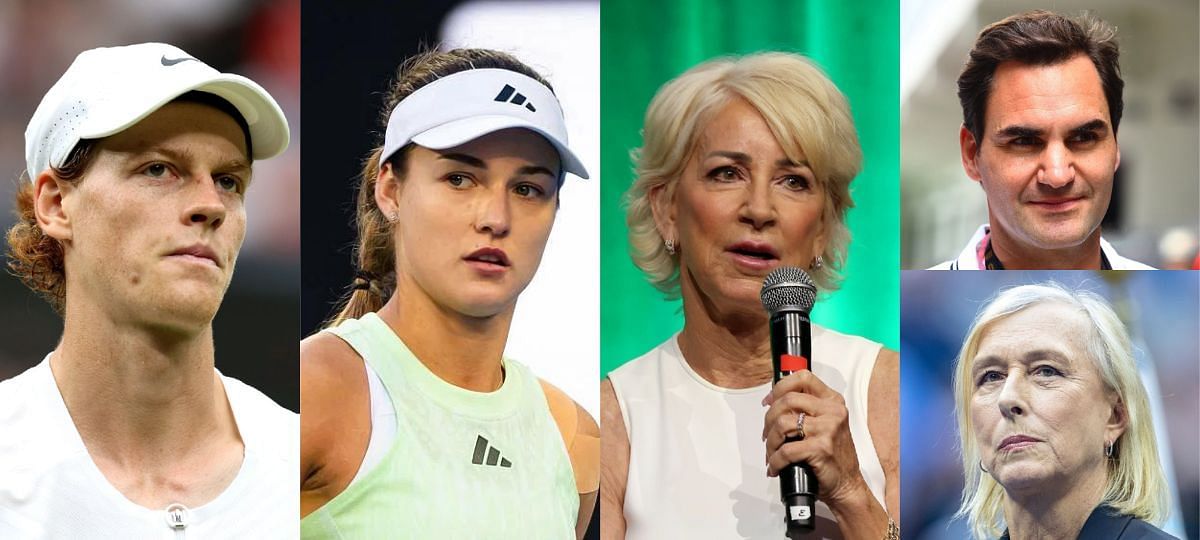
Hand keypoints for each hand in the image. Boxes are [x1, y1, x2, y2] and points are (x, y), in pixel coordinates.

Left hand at [762, 369, 869, 509]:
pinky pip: (786, 450)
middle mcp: (833, 411)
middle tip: (767, 434)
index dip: (780, 387)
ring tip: (771, 453)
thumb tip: (772, 402)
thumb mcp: (825, 424)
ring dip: (770, 442)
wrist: (847, 484)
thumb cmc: (832, 456)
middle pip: (787, 400)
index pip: (803, 378)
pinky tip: (775, 467)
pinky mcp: (821, 448)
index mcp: (832, 401)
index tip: (769, 400)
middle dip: (769, 418)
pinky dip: (775, 461)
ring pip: (782, 424)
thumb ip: (805, 410)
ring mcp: (828, 429)